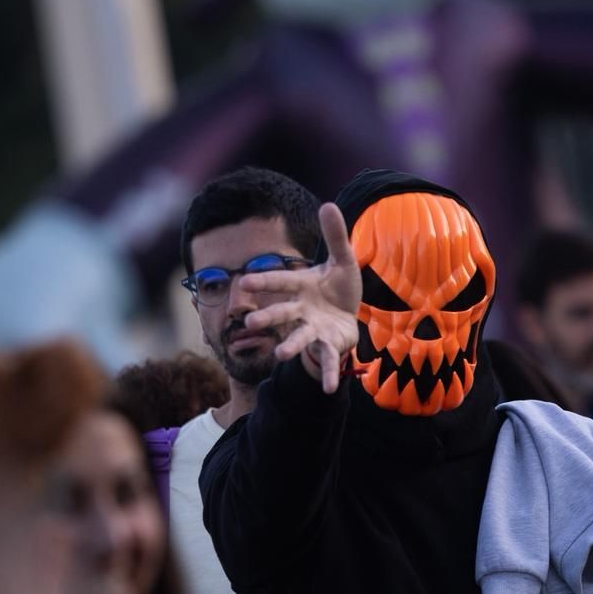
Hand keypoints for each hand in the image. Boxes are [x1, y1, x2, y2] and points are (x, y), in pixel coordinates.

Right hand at [238, 204, 360, 393]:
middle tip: (249, 324)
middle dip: (268, 318)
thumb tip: (328, 204)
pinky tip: (330, 388)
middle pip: (283, 313)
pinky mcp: (329, 346)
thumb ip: (335, 236)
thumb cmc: (338, 287)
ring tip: (280, 355)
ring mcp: (314, 330)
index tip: (244, 281)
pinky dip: (327, 375)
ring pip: (299, 338)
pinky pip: (327, 361)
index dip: (264, 282)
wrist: (348, 314)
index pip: (282, 282)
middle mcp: (302, 310)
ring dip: (289, 346)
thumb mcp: (343, 260)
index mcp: (301, 287)